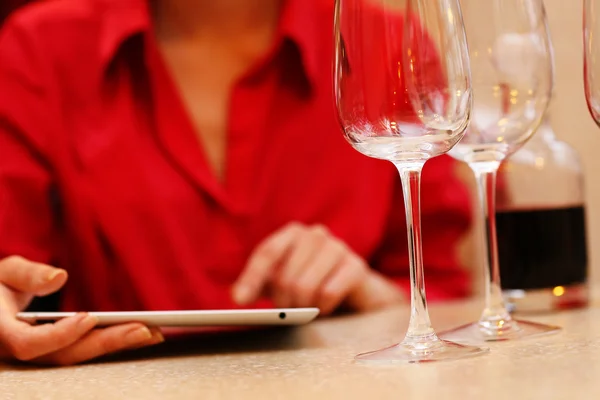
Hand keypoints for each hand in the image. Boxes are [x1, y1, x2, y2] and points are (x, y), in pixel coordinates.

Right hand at [0, 256, 163, 364]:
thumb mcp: (3, 273)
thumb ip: (27, 274)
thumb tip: (59, 278)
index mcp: (1, 334)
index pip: (29, 344)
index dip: (59, 335)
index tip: (88, 318)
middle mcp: (20, 351)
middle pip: (65, 355)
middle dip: (107, 343)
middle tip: (146, 330)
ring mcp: (40, 355)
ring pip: (78, 356)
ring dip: (116, 345)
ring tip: (154, 333)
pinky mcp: (55, 351)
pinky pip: (83, 351)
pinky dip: (111, 343)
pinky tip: (139, 334)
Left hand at [232, 223, 403, 314]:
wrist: (354, 290)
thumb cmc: (311, 283)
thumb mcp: (279, 282)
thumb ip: (256, 285)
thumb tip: (238, 296)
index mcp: (293, 233)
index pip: (268, 252)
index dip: (252, 277)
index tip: (241, 301)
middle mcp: (315, 234)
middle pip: (286, 276)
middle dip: (284, 302)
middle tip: (289, 310)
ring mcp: (338, 248)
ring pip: (305, 287)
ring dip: (303, 307)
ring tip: (308, 308)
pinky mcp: (356, 266)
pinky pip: (328, 293)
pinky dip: (323, 307)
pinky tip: (326, 305)